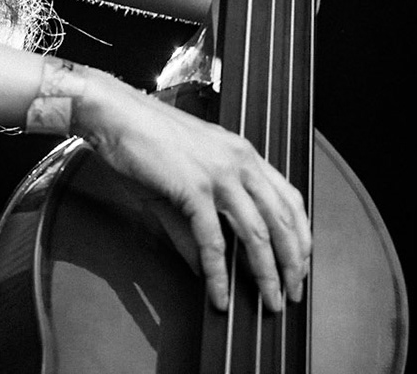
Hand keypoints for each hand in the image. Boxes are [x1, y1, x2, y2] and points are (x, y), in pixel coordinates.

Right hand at [75, 69, 309, 312]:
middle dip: (291, 263)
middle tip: (291, 291)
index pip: (289, 198)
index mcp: (242, 154)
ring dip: (266, 274)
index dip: (300, 234)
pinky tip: (219, 293)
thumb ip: (194, 225)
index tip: (299, 262)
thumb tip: (202, 264)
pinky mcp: (194, 188)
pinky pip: (213, 240)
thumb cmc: (145, 139)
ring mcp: (219, 174)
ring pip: (257, 233)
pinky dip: (219, 273)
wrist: (116, 114)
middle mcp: (239, 161)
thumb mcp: (182, 180)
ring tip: (267, 301)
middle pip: (282, 220)